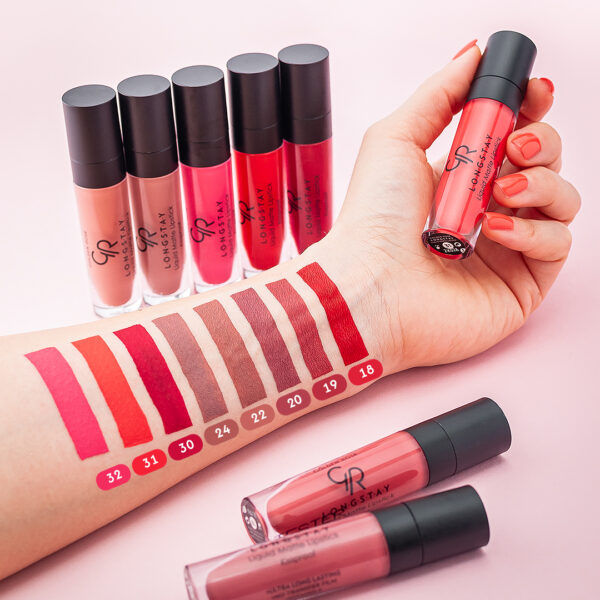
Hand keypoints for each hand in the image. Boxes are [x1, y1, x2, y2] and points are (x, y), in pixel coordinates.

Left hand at [328, 42, 579, 369]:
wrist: (369, 288)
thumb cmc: (372, 220)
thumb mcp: (396, 138)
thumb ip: (439, 94)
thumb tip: (474, 56)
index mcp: (456, 180)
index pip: (512, 137)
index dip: (530, 110)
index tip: (533, 91)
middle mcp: (484, 213)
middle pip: (543, 164)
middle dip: (541, 143)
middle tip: (514, 147)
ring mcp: (504, 250)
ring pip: (561, 201)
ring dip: (542, 183)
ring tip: (501, 191)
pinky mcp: (519, 285)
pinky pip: (558, 245)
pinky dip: (536, 230)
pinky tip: (496, 229)